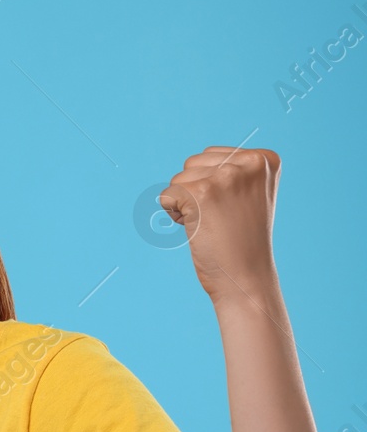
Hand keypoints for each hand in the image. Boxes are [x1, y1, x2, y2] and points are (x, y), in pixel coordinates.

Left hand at [158, 147, 280, 303]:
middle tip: (220, 218)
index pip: (212, 155)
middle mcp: (250, 162)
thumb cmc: (242, 239)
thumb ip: (232, 170)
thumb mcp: (247, 194)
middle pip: (193, 163)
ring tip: (211, 224)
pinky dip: (173, 214)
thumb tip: (198, 160)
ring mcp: (227, 176)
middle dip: (195, 191)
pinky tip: (197, 228)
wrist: (246, 276)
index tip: (232, 208)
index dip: (211, 185)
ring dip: (184, 203)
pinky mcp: (202, 193)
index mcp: (265, 159)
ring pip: (178, 178)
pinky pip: (166, 195)